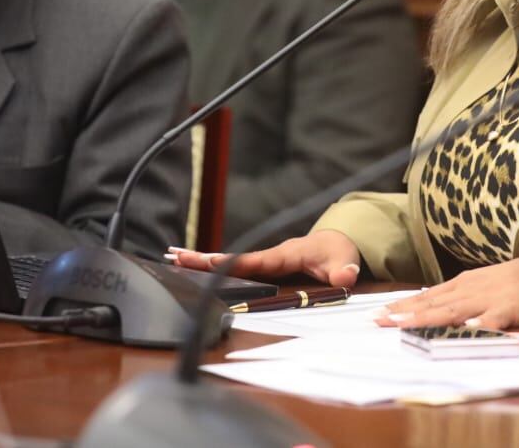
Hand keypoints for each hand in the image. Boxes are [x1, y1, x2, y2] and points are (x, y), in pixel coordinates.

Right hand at [166, 229, 361, 286]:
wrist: (337, 242)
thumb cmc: (337, 251)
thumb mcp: (344, 261)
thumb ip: (343, 271)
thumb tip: (345, 277)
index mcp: (284, 254)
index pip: (254, 260)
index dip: (231, 262)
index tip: (208, 260)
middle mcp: (270, 255)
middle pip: (232, 258)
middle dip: (204, 257)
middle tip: (175, 256)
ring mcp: (265, 260)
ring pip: (230, 261)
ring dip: (203, 260)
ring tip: (173, 259)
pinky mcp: (264, 266)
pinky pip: (235, 266)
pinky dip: (213, 266)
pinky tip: (194, 268)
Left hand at [375, 257, 518, 329]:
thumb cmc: (506, 281)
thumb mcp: (475, 284)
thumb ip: (452, 297)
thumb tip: (425, 306)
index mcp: (458, 286)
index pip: (424, 298)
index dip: (401, 306)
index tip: (378, 313)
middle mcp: (466, 291)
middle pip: (430, 305)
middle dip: (403, 314)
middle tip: (379, 320)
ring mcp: (485, 299)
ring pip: (452, 311)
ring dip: (426, 319)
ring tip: (404, 325)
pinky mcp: (507, 308)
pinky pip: (492, 318)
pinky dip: (480, 324)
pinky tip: (468, 329)